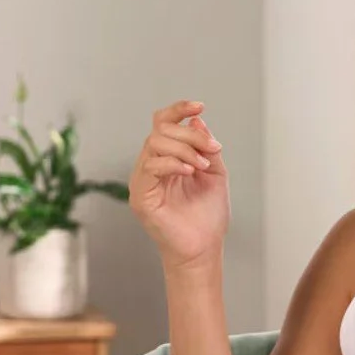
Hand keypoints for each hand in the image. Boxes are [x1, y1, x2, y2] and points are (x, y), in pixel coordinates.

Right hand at [129, 100, 230, 270]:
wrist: (203, 249)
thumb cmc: (207, 217)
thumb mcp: (214, 175)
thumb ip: (206, 148)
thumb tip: (198, 119)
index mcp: (168, 159)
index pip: (163, 124)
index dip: (178, 110)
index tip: (199, 105)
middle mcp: (152, 165)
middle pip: (161, 130)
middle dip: (190, 135)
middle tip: (212, 149)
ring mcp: (143, 180)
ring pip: (155, 144)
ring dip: (184, 149)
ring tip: (202, 166)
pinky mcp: (141, 195)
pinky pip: (151, 166)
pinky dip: (173, 163)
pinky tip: (190, 171)